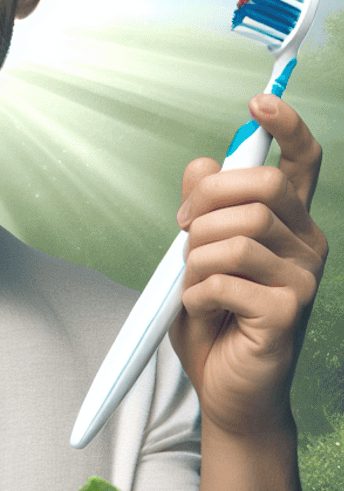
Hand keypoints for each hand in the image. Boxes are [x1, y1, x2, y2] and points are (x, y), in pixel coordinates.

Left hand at [170, 94, 326, 437]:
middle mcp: (306, 245)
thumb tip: (201, 163)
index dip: (287, 127)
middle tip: (183, 233)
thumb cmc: (213, 322)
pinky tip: (201, 309)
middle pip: (259, 189)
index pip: (302, 163)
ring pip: (237, 233)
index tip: (261, 101)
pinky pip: (227, 278)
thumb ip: (200, 211)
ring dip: (196, 256)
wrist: (226, 389)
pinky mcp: (288, 310)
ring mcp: (304, 278)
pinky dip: (197, 291)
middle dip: (207, 204)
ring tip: (192, 283)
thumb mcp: (195, 258)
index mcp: (288, 225)